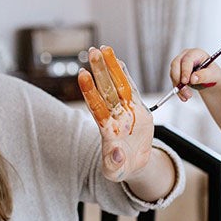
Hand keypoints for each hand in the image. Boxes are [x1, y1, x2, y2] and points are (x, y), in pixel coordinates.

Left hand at [78, 46, 152, 181]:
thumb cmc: (121, 168)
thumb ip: (113, 164)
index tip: (82, 75)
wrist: (134, 164)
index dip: (90, 91)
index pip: (97, 107)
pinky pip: (131, 89)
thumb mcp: (115, 172)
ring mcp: (125, 110)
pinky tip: (117, 60)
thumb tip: (116, 152)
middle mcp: (114, 116)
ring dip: (111, 67)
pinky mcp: (138, 109)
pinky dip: (125, 74)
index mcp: (107, 130)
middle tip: (92, 51)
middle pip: (106, 89)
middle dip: (99, 70)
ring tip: (104, 48)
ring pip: (118, 85)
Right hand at [169, 48, 220, 101]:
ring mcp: (179, 64)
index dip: (185, 70)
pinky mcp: (177, 73)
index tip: (185, 81)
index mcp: (195, 53)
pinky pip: (174, 81)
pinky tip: (184, 96)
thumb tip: (193, 78)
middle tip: (185, 91)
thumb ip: (204, 75)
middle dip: (178, 79)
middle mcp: (185, 56)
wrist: (210, 79)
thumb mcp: (213, 74)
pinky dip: (178, 90)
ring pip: (173, 74)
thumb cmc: (213, 73)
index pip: (187, 60)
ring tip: (187, 96)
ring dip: (178, 87)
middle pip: (175, 65)